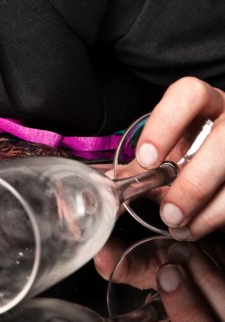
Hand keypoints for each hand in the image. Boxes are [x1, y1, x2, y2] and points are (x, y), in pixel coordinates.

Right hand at [95, 237, 224, 321]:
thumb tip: (101, 256)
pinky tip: (197, 254)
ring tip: (181, 254)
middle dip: (189, 318)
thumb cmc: (183, 268)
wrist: (208, 255)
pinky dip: (217, 277)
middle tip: (167, 275)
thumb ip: (128, 268)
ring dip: (206, 288)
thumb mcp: (152, 270)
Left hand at [137, 78, 224, 240]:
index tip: (146, 159)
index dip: (166, 124)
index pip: (188, 93)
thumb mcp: (173, 148)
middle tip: (169, 211)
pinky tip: (199, 228)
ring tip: (181, 227)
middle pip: (223, 141)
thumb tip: (109, 180)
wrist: (224, 164)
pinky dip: (219, 217)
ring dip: (210, 209)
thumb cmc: (196, 151)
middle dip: (195, 182)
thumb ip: (145, 163)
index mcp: (206, 102)